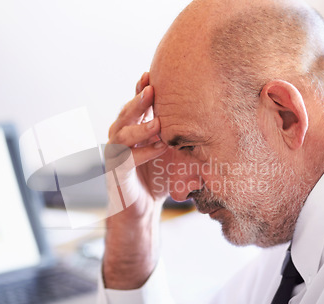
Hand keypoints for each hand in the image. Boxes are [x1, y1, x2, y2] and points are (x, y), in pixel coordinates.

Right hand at [103, 72, 168, 288]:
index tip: (151, 75)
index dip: (141, 90)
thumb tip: (208, 115)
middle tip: (151, 89)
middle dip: (138, 102)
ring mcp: (116, 155)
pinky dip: (142, 153)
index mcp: (133, 130)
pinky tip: (158, 148)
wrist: (142, 210)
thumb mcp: (171, 153)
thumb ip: (178, 136)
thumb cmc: (157, 178)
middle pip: (125, 114)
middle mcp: (121, 139)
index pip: (136, 106)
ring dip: (139, 126)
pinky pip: (125, 160)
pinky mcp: (116, 174)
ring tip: (158, 123)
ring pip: (120, 134)